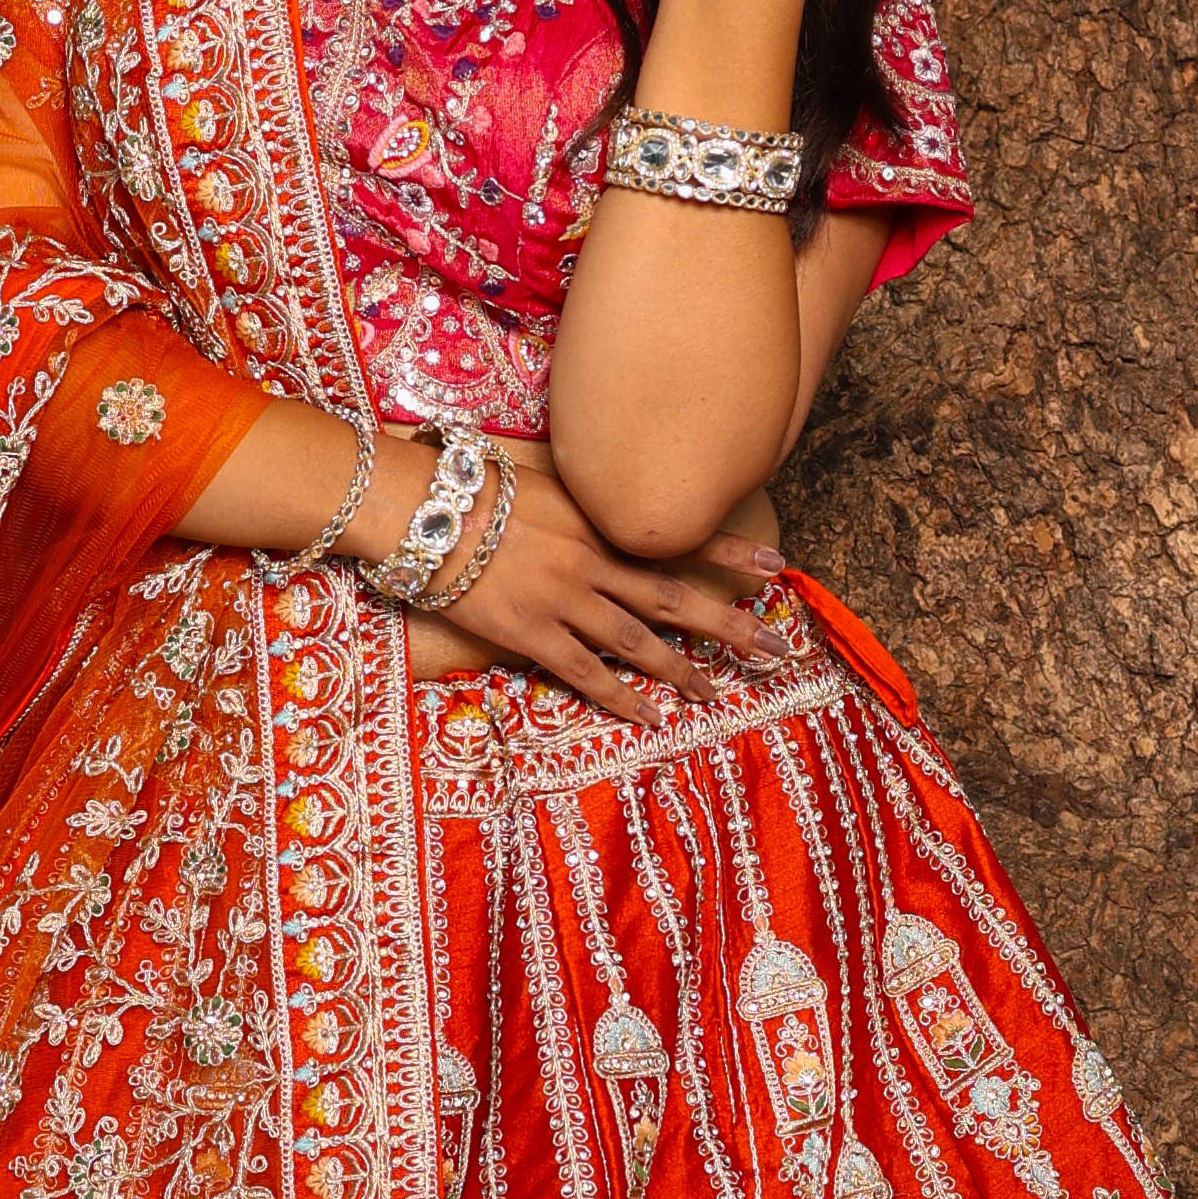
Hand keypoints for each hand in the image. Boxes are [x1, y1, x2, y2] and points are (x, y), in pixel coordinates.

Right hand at [405, 434, 782, 712]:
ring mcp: (563, 598)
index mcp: (596, 520)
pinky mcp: (529, 632)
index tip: (778, 566)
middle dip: (729, 625)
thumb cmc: (467, 486)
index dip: (732, 553)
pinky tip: (649, 717)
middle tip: (774, 647)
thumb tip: (596, 513)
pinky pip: (586, 673)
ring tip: (716, 692)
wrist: (418, 506)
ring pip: (639, 641)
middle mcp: (592, 560)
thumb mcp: (535, 482)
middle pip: (676, 598)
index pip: (678, 538)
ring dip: (682, 670)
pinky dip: (622, 698)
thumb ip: (573, 505)